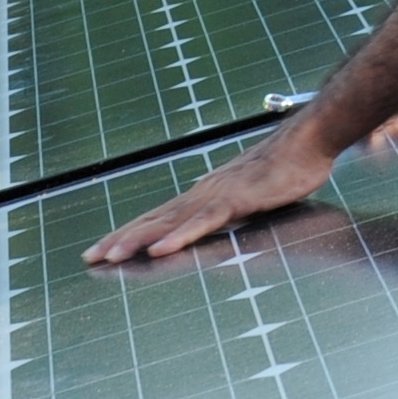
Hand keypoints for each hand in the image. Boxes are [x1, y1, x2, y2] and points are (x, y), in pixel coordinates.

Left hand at [85, 120, 339, 265]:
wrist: (308, 141)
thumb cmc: (284, 168)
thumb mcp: (249, 196)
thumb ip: (228, 209)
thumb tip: (213, 220)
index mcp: (204, 194)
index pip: (158, 216)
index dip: (130, 233)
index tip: (104, 248)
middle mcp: (202, 193)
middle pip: (153, 219)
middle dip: (120, 239)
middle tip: (89, 257)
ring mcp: (216, 195)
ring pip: (169, 222)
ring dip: (137, 239)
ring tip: (111, 256)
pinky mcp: (235, 200)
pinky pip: (201, 223)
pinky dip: (178, 237)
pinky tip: (158, 249)